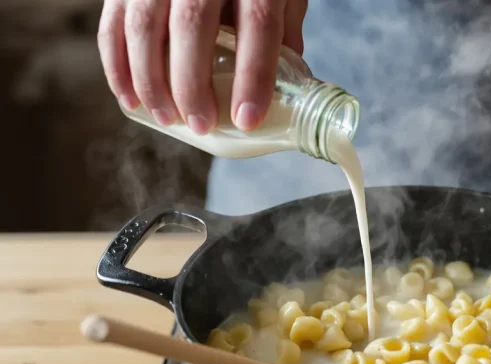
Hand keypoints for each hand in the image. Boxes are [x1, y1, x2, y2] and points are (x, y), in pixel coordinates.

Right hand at [98, 0, 307, 133]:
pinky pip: (113, 23)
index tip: (247, 119)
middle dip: (192, 84)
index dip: (253, 74)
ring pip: (145, 26)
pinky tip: (131, 99)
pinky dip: (117, 66)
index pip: (258, 22)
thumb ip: (284, 32)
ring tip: (168, 118)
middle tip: (201, 124)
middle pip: (192, 25)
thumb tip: (287, 90)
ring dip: (151, 80)